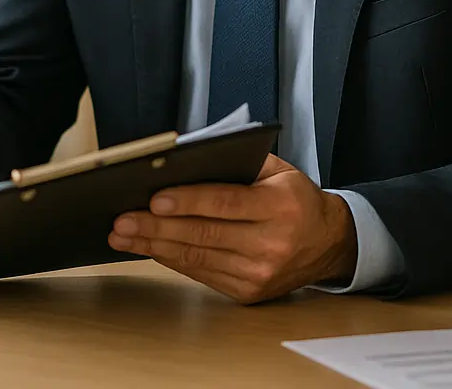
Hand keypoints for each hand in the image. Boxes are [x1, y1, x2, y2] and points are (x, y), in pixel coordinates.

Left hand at [108, 154, 357, 303]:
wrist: (329, 243)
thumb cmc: (294, 198)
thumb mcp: (277, 171)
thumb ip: (235, 162)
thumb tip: (181, 159)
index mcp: (280, 207)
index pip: (226, 203)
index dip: (188, 202)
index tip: (154, 199)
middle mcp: (272, 244)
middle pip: (204, 234)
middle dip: (157, 227)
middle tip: (122, 220)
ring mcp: (260, 273)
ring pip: (197, 258)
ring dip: (154, 246)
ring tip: (122, 235)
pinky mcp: (249, 292)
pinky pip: (201, 273)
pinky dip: (171, 260)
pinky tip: (148, 248)